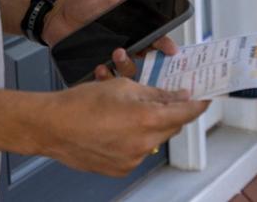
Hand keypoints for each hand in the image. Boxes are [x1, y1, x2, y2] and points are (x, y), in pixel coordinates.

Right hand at [33, 78, 208, 175]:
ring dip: (151, 126)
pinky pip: (139, 151)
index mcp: (147, 119)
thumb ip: (155, 93)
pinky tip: (118, 127)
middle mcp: (143, 143)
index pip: (186, 113)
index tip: (205, 98)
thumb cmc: (81, 103)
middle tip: (163, 98)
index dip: (198, 104)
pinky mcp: (121, 169)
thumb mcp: (124, 87)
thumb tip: (177, 96)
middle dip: (170, 112)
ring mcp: (132, 159)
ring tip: (129, 112)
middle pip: (172, 127)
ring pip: (155, 139)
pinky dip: (136, 139)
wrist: (52, 126)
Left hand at [42, 0, 177, 79]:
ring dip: (126, 65)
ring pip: (128, 70)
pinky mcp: (97, 65)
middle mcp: (126, 43)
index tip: (170, 49)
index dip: (165, 44)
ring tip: (115, 54)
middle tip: (140, 50)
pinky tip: (100, 67)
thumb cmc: (83, 2)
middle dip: (149, 58)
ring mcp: (112, 56)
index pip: (155, 37)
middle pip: (146, 58)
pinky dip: (105, 77)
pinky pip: (106, 78)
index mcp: (133, 27)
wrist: (59, 16)